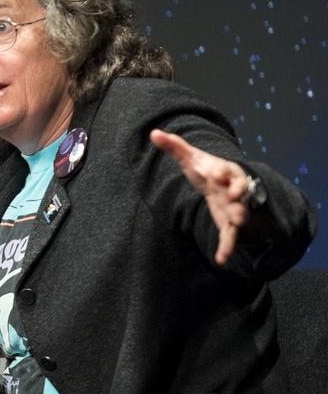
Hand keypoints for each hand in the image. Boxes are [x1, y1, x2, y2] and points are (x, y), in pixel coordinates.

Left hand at [150, 128, 252, 264]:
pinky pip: (231, 237)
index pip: (224, 169)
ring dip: (239, 215)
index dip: (219, 171)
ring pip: (240, 211)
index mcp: (223, 171)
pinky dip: (227, 247)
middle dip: (236, 191)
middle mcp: (232, 188)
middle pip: (238, 188)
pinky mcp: (229, 224)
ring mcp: (233, 206)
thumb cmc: (206, 169)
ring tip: (238, 221)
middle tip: (232, 194)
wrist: (223, 186)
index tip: (213, 173)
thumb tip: (154, 133)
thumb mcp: (191, 159)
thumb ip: (174, 146)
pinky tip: (221, 259)